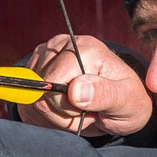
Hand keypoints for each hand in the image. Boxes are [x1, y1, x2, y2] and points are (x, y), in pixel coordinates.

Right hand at [17, 35, 151, 136]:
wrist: (120, 103)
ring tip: (79, 107)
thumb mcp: (126, 102)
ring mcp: (48, 52)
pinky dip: (48, 110)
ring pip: (33, 95)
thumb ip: (104, 95)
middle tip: (86, 110)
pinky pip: (29, 97)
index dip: (67, 105)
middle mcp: (64, 44)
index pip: (53, 82)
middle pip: (41, 90)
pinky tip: (68, 105)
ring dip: (56, 112)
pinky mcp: (38, 64)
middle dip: (62, 110)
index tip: (90, 108)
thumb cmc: (127, 101)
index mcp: (87, 49)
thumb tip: (75, 90)